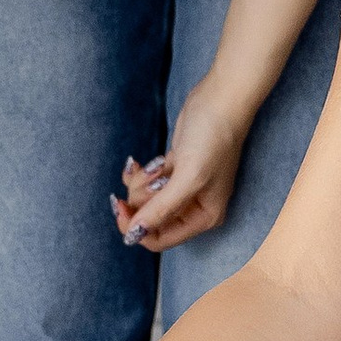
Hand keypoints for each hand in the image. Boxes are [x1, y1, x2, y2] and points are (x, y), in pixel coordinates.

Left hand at [111, 85, 251, 251]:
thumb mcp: (188, 178)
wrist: (220, 100)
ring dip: (142, 183)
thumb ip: (161, 209)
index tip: (120, 207)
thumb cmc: (214, 138)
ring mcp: (183, 189)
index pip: (161, 239)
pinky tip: (138, 163)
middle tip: (151, 175)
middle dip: (142, 197)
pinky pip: (146, 184)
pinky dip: (140, 174)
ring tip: (154, 164)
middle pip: (150, 219)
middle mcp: (195, 207)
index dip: (137, 228)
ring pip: (145, 200)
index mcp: (205, 217)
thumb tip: (134, 234)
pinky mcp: (174, 171)